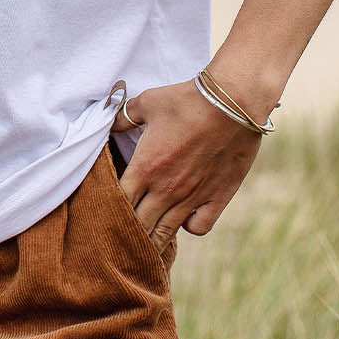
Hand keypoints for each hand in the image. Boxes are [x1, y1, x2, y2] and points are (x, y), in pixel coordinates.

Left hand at [111, 78, 262, 252]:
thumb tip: (110, 122)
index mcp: (145, 167)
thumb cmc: (186, 100)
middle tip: (123, 229)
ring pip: (166, 232)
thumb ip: (125, 117)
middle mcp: (166, 189)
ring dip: (154, 237)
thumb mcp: (147, 102)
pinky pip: (198, 228)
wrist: (231, 102)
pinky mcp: (217, 198)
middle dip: (128, 230)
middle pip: (138, 225)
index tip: (106, 209)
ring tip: (147, 238)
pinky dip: (189, 226)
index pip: (118, 202)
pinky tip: (185, 215)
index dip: (109, 208)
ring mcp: (192, 197)